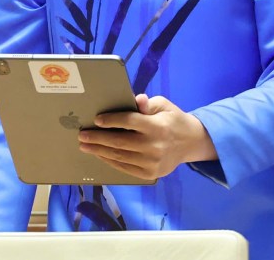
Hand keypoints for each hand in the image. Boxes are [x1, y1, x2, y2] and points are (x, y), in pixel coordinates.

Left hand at [77, 94, 216, 180]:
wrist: (190, 143)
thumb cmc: (172, 119)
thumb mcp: (164, 105)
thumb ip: (148, 103)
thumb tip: (136, 99)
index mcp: (157, 126)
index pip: (129, 122)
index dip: (112, 120)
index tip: (97, 120)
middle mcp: (154, 146)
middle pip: (120, 142)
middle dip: (98, 139)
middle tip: (82, 135)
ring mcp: (152, 163)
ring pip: (120, 157)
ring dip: (99, 151)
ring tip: (85, 146)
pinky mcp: (150, 174)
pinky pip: (125, 168)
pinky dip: (110, 161)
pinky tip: (100, 155)